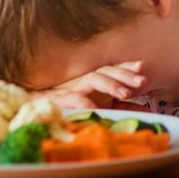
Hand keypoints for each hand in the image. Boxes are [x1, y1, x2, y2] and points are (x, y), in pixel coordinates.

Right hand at [30, 61, 145, 107]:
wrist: (34, 109)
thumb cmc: (68, 106)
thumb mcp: (98, 106)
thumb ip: (119, 108)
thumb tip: (144, 111)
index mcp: (94, 82)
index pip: (112, 70)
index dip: (126, 68)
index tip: (142, 66)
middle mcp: (85, 81)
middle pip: (107, 70)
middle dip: (125, 74)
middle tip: (142, 81)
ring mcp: (72, 88)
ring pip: (94, 78)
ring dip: (111, 84)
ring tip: (125, 93)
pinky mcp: (60, 100)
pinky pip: (75, 98)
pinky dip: (86, 102)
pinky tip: (96, 108)